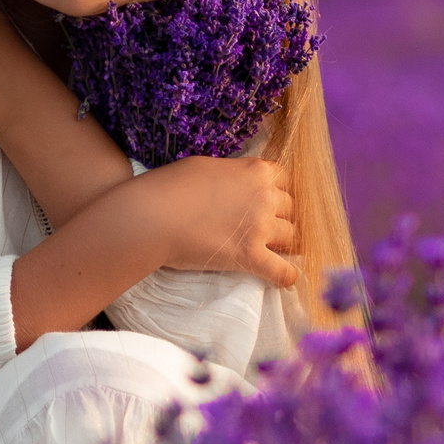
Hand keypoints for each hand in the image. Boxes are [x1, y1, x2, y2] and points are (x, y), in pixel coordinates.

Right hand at [139, 156, 298, 287]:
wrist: (152, 215)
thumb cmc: (171, 186)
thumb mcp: (208, 165)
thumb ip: (234, 174)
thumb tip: (239, 183)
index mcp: (256, 171)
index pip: (287, 180)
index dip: (279, 192)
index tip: (272, 202)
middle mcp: (265, 197)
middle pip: (291, 209)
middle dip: (281, 217)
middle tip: (268, 227)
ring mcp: (260, 228)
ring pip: (291, 237)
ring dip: (283, 244)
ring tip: (274, 250)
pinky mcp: (250, 256)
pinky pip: (283, 271)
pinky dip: (286, 275)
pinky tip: (285, 277)